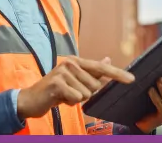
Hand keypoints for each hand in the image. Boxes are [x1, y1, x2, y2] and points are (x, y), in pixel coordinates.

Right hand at [16, 56, 134, 119]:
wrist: (30, 99)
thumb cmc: (55, 91)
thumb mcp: (74, 80)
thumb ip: (91, 71)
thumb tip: (108, 58)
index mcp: (76, 61)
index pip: (101, 67)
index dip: (117, 74)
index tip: (131, 79)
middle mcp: (70, 63)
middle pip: (95, 85)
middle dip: (86, 94)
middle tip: (70, 93)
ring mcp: (63, 72)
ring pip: (86, 93)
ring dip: (76, 99)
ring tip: (64, 95)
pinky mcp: (57, 83)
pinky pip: (76, 98)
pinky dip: (69, 102)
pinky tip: (59, 99)